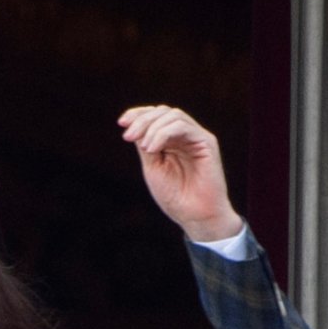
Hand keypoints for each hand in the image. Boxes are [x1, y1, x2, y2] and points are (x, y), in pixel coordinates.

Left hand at [118, 105, 241, 243]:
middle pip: (163, 111)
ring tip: (145, 148)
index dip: (137, 114)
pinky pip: (183, 127)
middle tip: (128, 137)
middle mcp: (185, 136)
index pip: (155, 116)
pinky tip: (153, 148)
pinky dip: (164, 133)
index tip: (121, 123)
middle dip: (142, 120)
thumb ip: (145, 145)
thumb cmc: (175, 197)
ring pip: (173, 115)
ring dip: (152, 128)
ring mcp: (197, 138)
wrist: (196, 217)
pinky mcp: (207, 142)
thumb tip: (133, 125)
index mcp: (172, 141)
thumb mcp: (153, 167)